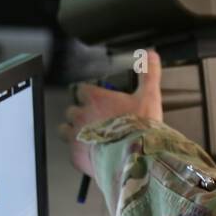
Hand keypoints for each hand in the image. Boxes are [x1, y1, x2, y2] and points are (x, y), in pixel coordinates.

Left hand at [59, 49, 164, 176]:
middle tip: (95, 120)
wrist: (136, 160)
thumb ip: (148, 74)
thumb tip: (150, 55)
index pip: (81, 89)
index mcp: (96, 99)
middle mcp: (81, 116)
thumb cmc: (140, 129)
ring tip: (87, 137)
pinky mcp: (76, 157)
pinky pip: (72, 153)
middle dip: (80, 114)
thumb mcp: (149, 96)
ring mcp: (76, 137)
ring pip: (64, 130)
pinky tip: (92, 155)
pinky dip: (80, 154)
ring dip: (73, 132)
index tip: (96, 98)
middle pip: (71, 110)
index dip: (88, 94)